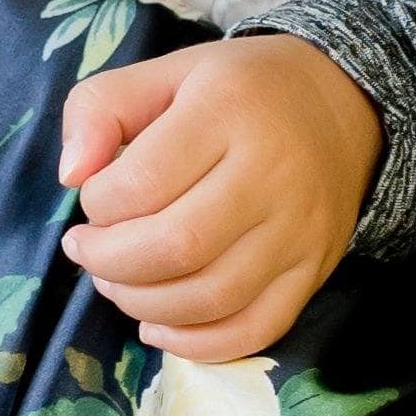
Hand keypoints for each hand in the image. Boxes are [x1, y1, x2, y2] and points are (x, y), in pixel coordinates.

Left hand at [58, 35, 378, 359]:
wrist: (344, 104)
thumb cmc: (239, 89)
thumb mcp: (164, 71)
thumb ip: (99, 109)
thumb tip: (71, 175)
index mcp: (228, 111)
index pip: (142, 183)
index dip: (97, 205)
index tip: (93, 198)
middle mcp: (272, 174)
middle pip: (176, 247)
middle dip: (110, 262)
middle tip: (87, 250)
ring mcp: (299, 230)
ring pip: (211, 297)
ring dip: (143, 304)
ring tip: (116, 282)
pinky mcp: (315, 271)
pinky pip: (256, 329)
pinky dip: (197, 344)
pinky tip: (158, 325)